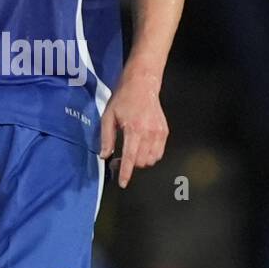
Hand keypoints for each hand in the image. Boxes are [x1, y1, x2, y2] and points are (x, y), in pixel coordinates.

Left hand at [98, 64, 167, 187]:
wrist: (143, 84)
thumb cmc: (123, 98)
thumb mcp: (108, 116)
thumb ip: (106, 138)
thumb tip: (104, 156)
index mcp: (134, 129)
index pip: (130, 157)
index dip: (126, 172)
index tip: (123, 183)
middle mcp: (149, 132)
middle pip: (141, 162)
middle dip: (130, 165)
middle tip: (118, 158)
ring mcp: (159, 133)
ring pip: (151, 160)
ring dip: (140, 161)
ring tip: (131, 152)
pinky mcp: (164, 132)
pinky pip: (158, 153)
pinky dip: (150, 155)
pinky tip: (141, 147)